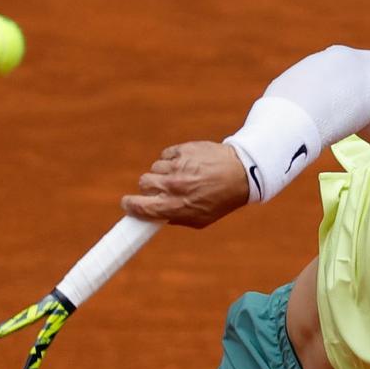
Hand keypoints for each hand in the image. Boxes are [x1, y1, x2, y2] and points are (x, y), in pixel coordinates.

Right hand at [121, 141, 248, 227]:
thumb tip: (153, 217)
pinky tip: (187, 164)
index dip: (130, 205)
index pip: (140, 206)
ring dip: (163, 172)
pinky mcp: (183, 149)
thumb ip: (175, 218)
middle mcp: (174, 186)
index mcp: (176, 206)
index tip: (127, 204)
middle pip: (143, 183)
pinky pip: (166, 155)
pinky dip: (172, 160)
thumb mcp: (200, 219)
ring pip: (155, 168)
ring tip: (182, 175)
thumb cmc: (221, 200)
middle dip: (149, 187)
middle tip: (161, 188)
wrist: (242, 173)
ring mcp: (178, 166)